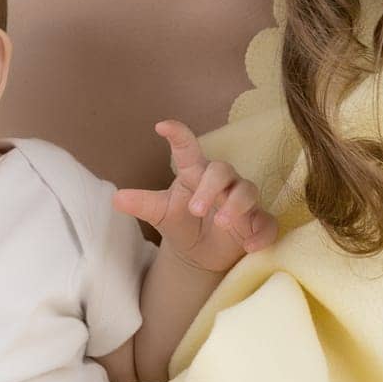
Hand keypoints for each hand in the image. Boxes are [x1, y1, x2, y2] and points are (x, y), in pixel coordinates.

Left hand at [113, 119, 279, 272]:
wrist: (201, 254)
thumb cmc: (183, 222)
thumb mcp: (161, 213)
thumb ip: (143, 204)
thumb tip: (116, 199)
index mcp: (194, 173)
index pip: (187, 148)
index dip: (178, 134)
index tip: (162, 126)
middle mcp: (221, 182)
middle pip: (222, 170)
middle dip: (210, 188)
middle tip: (194, 208)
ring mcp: (242, 201)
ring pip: (247, 191)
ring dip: (237, 206)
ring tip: (222, 224)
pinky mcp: (257, 223)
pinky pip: (266, 222)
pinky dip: (260, 233)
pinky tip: (249, 246)